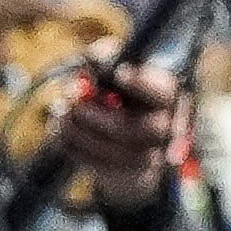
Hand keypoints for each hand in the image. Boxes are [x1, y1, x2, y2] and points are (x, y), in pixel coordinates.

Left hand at [53, 57, 184, 214]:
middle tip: (75, 105)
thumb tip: (92, 59)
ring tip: (63, 115)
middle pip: (144, 130)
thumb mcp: (114, 66)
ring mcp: (151, 155)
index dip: (144, 84)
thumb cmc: (119, 92)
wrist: (124, 133)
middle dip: (101, 118)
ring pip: (119, 152)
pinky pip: (101, 166)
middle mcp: (168, 128)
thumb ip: (105, 57)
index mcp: (168, 96)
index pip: (165, 92)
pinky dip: (74, 148)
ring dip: (82, 134)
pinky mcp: (130, 173)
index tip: (120, 73)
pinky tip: (62, 130)